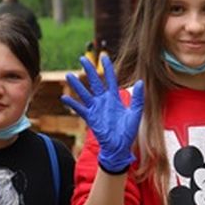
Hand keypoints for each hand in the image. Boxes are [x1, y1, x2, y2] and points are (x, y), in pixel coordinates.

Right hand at [62, 54, 144, 173]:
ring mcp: (96, 109)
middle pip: (95, 82)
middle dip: (89, 70)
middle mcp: (103, 101)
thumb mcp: (135, 112)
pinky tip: (64, 98)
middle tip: (82, 59)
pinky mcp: (90, 118)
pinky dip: (72, 103)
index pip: (110, 79)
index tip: (103, 57)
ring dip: (77, 85)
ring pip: (85, 93)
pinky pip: (80, 109)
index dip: (107, 68)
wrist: (119, 147)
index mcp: (115, 98)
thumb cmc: (128, 131)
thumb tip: (141, 81)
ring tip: (69, 75)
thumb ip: (138, 98)